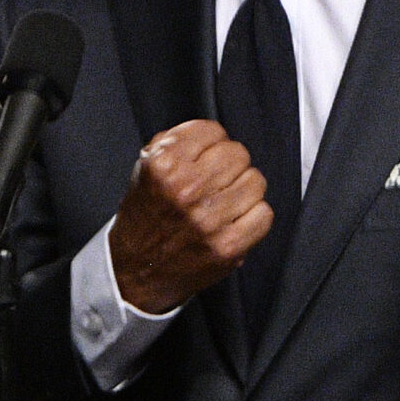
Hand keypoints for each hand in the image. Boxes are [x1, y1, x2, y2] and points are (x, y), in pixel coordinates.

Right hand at [109, 119, 273, 313]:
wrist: (136, 270)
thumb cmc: (145, 217)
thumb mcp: (145, 169)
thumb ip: (175, 143)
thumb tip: (212, 134)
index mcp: (163, 166)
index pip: (213, 131)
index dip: (210, 142)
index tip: (204, 156)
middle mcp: (186, 190)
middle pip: (238, 154)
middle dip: (228, 165)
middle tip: (216, 180)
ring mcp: (208, 220)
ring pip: (255, 181)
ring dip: (243, 189)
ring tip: (224, 200)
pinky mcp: (228, 246)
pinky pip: (264, 213)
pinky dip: (253, 216)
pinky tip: (234, 219)